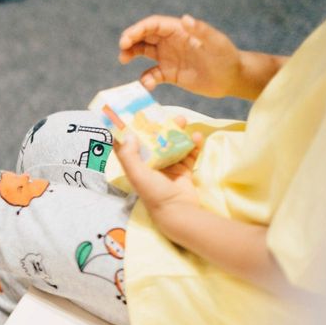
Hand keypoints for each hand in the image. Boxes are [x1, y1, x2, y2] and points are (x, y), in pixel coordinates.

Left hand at [114, 118, 205, 232]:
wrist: (178, 211)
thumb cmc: (154, 193)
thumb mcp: (136, 174)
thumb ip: (129, 155)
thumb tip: (127, 135)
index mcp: (137, 165)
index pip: (130, 145)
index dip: (130, 130)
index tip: (133, 114)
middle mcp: (151, 165)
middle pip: (154, 141)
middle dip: (161, 127)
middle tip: (169, 115)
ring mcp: (168, 168)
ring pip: (172, 144)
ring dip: (178, 132)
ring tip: (184, 121)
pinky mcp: (183, 171)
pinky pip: (189, 154)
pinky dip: (193, 145)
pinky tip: (198, 137)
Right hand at [118, 14, 242, 97]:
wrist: (232, 78)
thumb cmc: (226, 57)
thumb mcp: (216, 43)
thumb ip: (201, 30)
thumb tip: (185, 18)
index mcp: (179, 31)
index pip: (153, 25)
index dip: (138, 30)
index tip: (127, 39)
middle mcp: (170, 42)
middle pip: (144, 36)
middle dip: (130, 40)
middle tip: (122, 50)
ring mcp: (168, 57)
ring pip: (143, 52)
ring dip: (131, 54)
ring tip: (123, 60)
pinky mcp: (169, 74)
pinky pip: (151, 75)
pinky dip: (145, 79)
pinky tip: (147, 85)